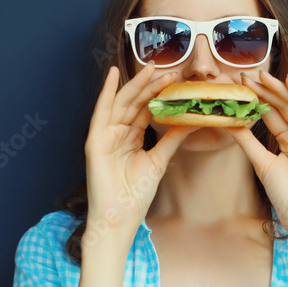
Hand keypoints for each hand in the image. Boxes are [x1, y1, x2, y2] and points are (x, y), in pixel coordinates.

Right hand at [83, 63, 199, 255]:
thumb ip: (172, 140)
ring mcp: (105, 135)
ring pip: (122, 103)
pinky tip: (112, 75)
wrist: (120, 217)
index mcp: (130, 137)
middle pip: (135, 102)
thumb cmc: (136, 194)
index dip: (159, 94)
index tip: (176, 80)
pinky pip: (101, 112)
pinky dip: (106, 92)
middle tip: (169, 70)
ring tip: (151, 69)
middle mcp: (117, 133)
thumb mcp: (159, 160)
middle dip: (151, 85)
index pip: (145, 109)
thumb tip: (192, 122)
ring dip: (136, 85)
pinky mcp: (95, 141)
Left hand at [222, 70, 287, 247]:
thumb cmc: (285, 195)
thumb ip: (246, 141)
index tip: (239, 87)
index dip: (257, 99)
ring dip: (282, 90)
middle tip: (247, 76)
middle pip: (284, 107)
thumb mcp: (261, 162)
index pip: (272, 114)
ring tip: (263, 76)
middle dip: (267, 90)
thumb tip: (227, 122)